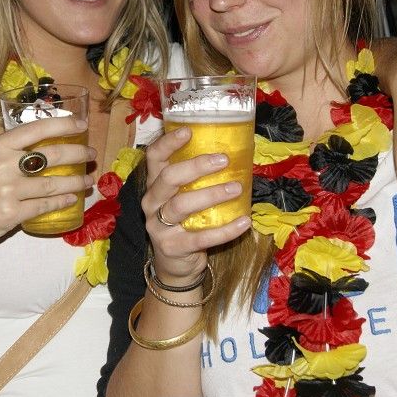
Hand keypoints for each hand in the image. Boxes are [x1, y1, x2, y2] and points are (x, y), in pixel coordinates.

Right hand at [0, 116, 94, 250]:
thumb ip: (12, 150)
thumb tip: (47, 143)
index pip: (37, 129)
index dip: (63, 125)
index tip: (82, 125)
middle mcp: (4, 165)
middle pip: (52, 155)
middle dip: (78, 153)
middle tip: (90, 155)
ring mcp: (8, 190)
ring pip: (53, 184)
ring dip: (75, 182)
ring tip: (87, 181)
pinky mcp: (11, 213)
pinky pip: (45, 206)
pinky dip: (62, 202)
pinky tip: (71, 199)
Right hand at [141, 127, 251, 284]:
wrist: (175, 265)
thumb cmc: (184, 223)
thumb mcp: (183, 198)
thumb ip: (195, 180)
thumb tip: (233, 153)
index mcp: (154, 185)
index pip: (154, 158)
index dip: (168, 143)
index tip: (189, 131)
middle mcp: (151, 202)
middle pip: (168, 178)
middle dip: (196, 166)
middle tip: (224, 160)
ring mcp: (159, 226)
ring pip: (182, 205)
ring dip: (212, 194)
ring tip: (237, 188)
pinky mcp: (172, 247)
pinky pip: (201, 237)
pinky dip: (225, 230)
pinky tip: (244, 222)